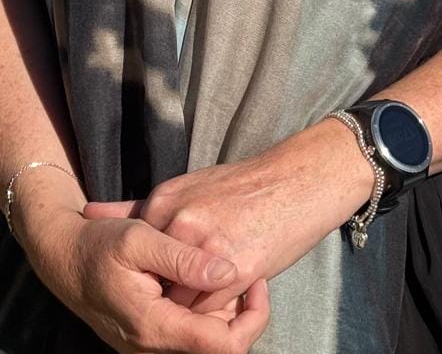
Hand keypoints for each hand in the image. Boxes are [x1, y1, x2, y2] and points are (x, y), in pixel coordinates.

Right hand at [17, 170, 268, 352]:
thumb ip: (185, 258)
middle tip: (240, 266)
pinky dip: (203, 304)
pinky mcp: (151, 334)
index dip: (252, 317)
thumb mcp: (140, 238)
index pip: (223, 346)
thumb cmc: (98, 244)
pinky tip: (200, 271)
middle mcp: (153, 345)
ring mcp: (151, 343)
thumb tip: (230, 272)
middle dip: (238, 308)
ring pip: (206, 336)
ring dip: (221, 305)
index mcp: (154, 326)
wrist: (62, 257)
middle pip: (219, 343)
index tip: (257, 279)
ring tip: (216, 264)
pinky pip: (190, 328)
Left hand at [83, 119, 373, 314]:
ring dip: (192, 309)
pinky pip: (210, 310)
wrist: (299, 180)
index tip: (160, 284)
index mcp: (165, 202)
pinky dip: (217, 312)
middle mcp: (181, 224)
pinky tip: (232, 295)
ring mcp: (207, 248)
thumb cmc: (247, 185)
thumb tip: (90, 211)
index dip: (150, 277)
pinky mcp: (235, 270)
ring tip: (209, 299)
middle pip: (156, 283)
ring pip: (180, 303)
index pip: (139, 256)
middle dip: (169, 297)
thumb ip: (138, 205)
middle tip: (185, 297)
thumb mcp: (188, 186)